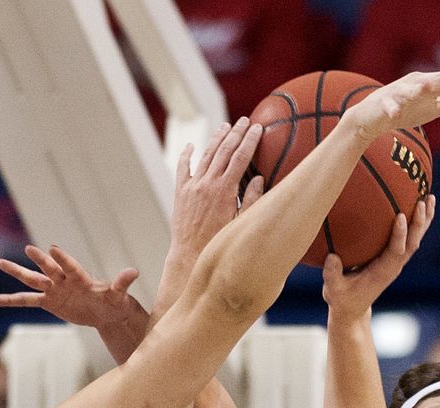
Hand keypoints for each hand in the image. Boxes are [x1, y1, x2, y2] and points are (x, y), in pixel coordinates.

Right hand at [0, 244, 145, 333]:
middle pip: (49, 269)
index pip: (70, 266)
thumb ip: (121, 283)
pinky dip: (9, 301)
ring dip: (18, 272)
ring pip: (32, 281)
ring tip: (0, 262)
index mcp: (80, 277)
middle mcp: (64, 280)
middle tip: (28, 250)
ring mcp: (53, 289)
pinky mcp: (48, 302)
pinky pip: (25, 301)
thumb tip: (133, 272)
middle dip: (40, 261)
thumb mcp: (119, 295)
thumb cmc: (114, 301)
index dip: (62, 259)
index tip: (53, 248)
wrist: (105, 311)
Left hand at [169, 117, 264, 258]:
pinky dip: (186, 154)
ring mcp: (193, 185)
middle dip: (236, 133)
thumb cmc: (219, 243)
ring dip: (216, 139)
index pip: (241, 157)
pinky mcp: (181, 192)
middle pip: (224, 150)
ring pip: (206, 155)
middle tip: (244, 121)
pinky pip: (183, 167)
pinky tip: (191, 145)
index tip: (257, 128)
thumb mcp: (241, 223)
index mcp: (225, 189)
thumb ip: (251, 200)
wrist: (190, 254)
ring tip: (225, 127)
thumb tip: (258, 179)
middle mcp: (208, 183)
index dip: (250, 140)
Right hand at [321, 195, 434, 319]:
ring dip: (424, 220)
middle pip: (413, 243)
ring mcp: (397, 261)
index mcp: (382, 273)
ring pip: (416, 239)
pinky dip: (418, 223)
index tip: (401, 216)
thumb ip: (332, 274)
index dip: (400, 235)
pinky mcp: (395, 257)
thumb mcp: (333, 290)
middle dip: (419, 223)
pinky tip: (420, 206)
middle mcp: (394, 266)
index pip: (395, 252)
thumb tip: (332, 257)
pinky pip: (410, 238)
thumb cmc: (342, 299)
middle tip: (423, 201)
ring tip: (430, 197)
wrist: (352, 309)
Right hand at [344, 60, 439, 141]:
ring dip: (421, 87)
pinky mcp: (384, 105)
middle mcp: (419, 84)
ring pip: (413, 90)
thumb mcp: (437, 106)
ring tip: (429, 85)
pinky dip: (391, 110)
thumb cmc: (407, 110)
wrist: (371, 119)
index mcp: (434, 85)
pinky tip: (394, 115)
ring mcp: (401, 94)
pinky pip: (389, 108)